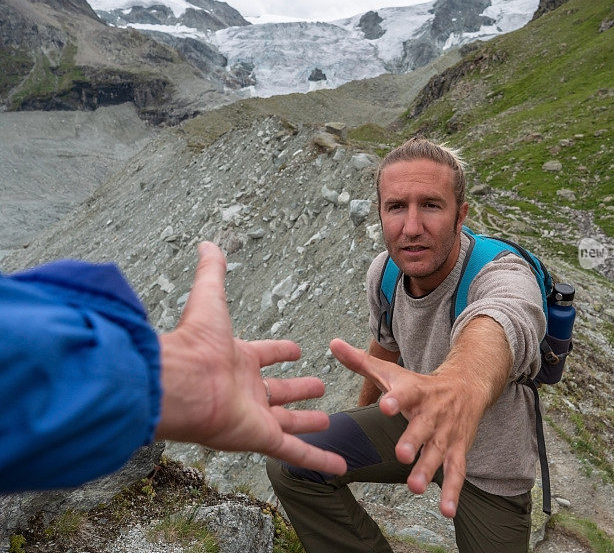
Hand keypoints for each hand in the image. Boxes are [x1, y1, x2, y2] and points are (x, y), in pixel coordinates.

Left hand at [155, 241, 345, 475]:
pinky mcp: (261, 439)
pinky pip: (296, 452)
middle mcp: (245, 390)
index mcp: (236, 360)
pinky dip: (319, 460)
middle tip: (319, 388)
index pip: (264, 355)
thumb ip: (211, 273)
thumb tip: (207, 243)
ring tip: (328, 423)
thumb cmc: (192, 343)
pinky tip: (339, 468)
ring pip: (288, 424)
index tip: (296, 350)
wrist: (177, 383)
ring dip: (308, 425)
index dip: (280, 352)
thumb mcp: (209, 300)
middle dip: (298, 390)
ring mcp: (255, 417)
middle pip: (278, 392)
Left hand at [330, 338, 486, 517]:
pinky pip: (456, 472)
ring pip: (438, 452)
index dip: (396, 400)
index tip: (385, 406)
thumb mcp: (393, 372)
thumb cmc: (421, 384)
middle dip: (413, 440)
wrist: (468, 385)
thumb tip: (333, 344)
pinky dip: (454, 492)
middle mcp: (432, 413)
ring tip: (415, 487)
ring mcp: (446, 433)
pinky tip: (447, 511)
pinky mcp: (457, 449)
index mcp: (415, 392)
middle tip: (401, 454)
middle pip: (422, 427)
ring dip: (428, 470)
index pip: (405, 394)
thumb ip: (361, 362)